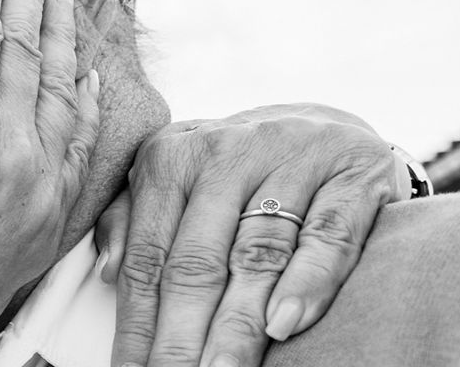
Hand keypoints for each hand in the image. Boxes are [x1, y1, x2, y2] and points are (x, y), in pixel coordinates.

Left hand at [102, 104, 404, 366]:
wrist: (325, 123)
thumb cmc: (234, 169)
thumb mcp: (175, 180)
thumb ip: (132, 220)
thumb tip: (107, 272)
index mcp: (169, 159)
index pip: (147, 258)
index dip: (137, 324)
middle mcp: (226, 154)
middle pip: (196, 263)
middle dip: (181, 335)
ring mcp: (292, 161)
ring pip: (257, 254)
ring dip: (237, 323)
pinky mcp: (352, 177)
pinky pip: (326, 237)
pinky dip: (306, 283)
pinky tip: (284, 324)